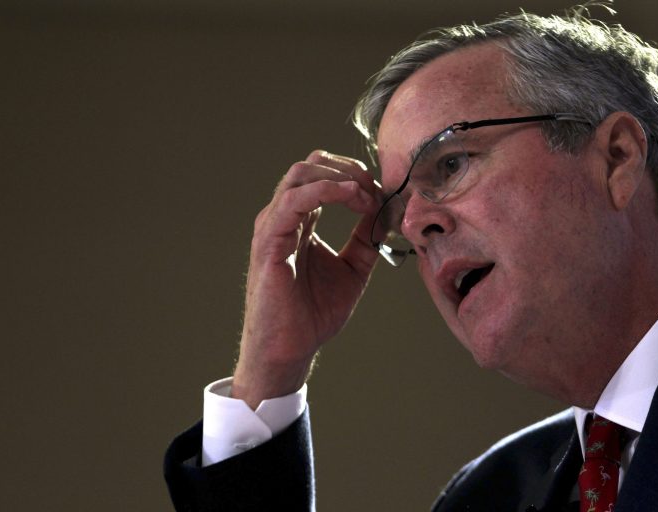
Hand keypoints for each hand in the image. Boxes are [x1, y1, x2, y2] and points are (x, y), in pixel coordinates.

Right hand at [232, 150, 380, 407]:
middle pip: (312, 165)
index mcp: (301, 220)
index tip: (382, 195)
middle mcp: (284, 217)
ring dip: (340, 177)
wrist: (290, 348)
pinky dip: (325, 191)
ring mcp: (273, 226)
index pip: (324, 174)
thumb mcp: (354, 268)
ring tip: (365, 196)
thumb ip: (368, 238)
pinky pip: (293, 200)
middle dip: (350, 170)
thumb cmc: (313, 313)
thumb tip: (389, 210)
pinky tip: (352, 198)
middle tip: (376, 191)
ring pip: (301, 174)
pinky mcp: (268, 240)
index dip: (356, 176)